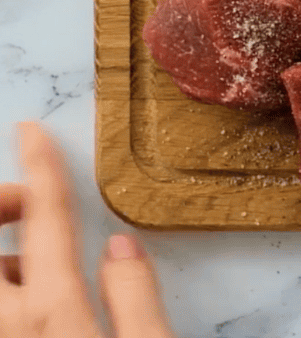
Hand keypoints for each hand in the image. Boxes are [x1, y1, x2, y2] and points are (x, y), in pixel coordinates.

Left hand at [0, 122, 175, 336]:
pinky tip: (28, 311)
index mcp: (54, 312)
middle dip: (1, 204)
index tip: (32, 132)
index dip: (41, 166)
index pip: (47, 219)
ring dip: (1, 254)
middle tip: (28, 205)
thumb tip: (122, 246)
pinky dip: (2, 287)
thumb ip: (136, 296)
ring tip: (37, 276)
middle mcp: (6, 326)